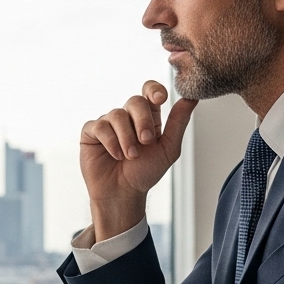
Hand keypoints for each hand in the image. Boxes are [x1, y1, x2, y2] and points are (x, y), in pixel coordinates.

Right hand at [80, 81, 196, 239]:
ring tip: (131, 156)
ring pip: (117, 114)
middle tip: (146, 141)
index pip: (150, 91)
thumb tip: (192, 98)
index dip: (154, 90)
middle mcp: (127, 117)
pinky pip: (100, 126)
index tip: (160, 99)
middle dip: (143, 121)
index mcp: (148, 117)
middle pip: (135, 101)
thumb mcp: (168, 148)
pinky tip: (116, 155)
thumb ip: (179, 122)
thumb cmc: (145, 173)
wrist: (123, 193)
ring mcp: (108, 123)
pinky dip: (111, 141)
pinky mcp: (91, 132)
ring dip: (127, 137)